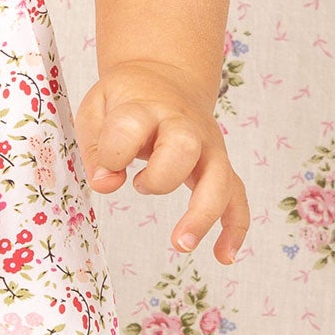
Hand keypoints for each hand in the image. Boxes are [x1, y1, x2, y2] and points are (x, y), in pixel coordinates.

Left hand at [74, 62, 249, 264]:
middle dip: (163, 177)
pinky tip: (224, 255)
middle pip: (185, 147)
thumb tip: (106, 183)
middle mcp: (183, 125)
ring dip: (204, 213)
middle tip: (140, 189)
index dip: (113, 151)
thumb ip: (97, 146)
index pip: (131, 126)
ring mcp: (208, 146)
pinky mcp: (220, 165)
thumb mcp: (97, 109)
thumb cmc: (126, 99)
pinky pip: (237, 196)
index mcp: (146, 106)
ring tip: (182, 245)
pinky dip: (235, 227)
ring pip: (220, 177)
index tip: (103, 170)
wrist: (165, 78)